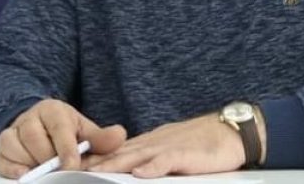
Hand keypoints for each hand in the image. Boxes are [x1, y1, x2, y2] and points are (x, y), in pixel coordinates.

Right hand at [0, 99, 126, 179]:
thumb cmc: (67, 133)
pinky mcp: (3, 149)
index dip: (65, 147)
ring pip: (14, 145)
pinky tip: (24, 176)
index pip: (58, 126)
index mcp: (52, 110)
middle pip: (33, 137)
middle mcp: (30, 118)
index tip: (72, 165)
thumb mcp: (85, 132)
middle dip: (47, 158)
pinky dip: (11, 169)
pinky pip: (1, 158)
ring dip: (30, 162)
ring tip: (45, 173)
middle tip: (60, 172)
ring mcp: (13, 132)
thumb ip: (101, 138)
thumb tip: (119, 135)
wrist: (43, 131)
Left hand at [84, 113, 244, 177]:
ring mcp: (169, 147)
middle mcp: (154, 143)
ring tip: (93, 172)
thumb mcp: (171, 150)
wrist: (232, 131)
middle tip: (71, 169)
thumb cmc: (204, 144)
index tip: (73, 165)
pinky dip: (152, 167)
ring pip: (136, 156)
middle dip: (95, 162)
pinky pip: (166, 160)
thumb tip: (131, 170)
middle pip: (119, 153)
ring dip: (114, 165)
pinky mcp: (186, 154)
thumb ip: (150, 159)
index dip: (95, 158)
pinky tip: (139, 174)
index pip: (116, 151)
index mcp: (150, 143)